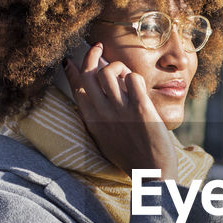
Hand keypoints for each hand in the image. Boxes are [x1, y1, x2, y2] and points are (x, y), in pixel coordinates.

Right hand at [64, 44, 178, 182]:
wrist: (152, 174)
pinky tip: (138, 87)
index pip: (76, 87)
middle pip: (90, 74)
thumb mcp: (104, 138)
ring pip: (110, 71)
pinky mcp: (141, 109)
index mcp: (92, 121)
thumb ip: (97, 117)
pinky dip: (135, 77)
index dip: (73, 69)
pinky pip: (134, 79)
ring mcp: (122, 111)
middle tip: (99, 47)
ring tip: (125, 73)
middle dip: (92, 55)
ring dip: (117, 66)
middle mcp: (103, 114)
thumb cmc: (130, 157)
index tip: (71, 59)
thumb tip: (96, 93)